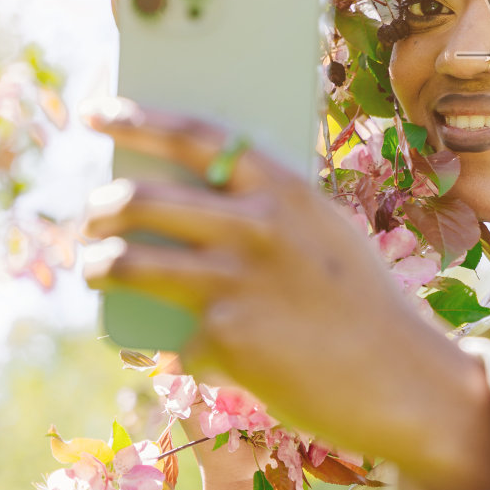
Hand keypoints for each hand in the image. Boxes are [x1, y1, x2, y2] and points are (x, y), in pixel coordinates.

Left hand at [79, 99, 489, 489]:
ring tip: (95, 269)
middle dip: (99, 209)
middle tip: (91, 219)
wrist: (398, 378)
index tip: (97, 111)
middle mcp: (255, 224)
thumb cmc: (359, 303)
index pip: (193, 134)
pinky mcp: (222, 337)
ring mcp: (235, 281)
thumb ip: (265, 210)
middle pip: (141, 199)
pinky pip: (177, 338)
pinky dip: (190, 348)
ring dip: (98, 265)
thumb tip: (184, 200)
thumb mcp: (322, 234)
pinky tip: (219, 358)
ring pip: (127, 263)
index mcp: (284, 187)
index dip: (136, 117)